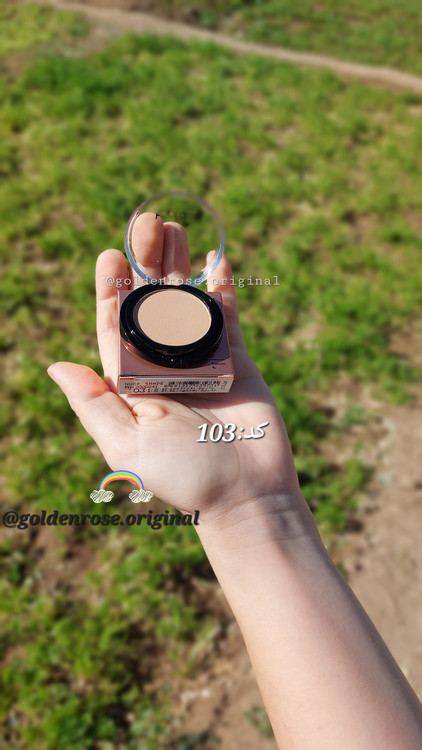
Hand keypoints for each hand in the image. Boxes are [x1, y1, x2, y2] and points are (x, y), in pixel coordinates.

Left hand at [48, 213, 300, 521]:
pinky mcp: (236, 359)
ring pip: (187, 301)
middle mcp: (164, 364)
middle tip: (147, 222)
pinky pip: (227, 315)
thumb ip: (94, 403)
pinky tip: (216, 259)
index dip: (110, 289)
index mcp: (133, 381)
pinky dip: (222, 288)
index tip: (109, 254)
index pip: (115, 325)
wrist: (246, 495)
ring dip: (180, 265)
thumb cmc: (184, 476)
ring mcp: (201, 359)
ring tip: (175, 228)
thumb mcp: (126, 444)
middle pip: (151, 303)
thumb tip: (56, 366)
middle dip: (147, 262)